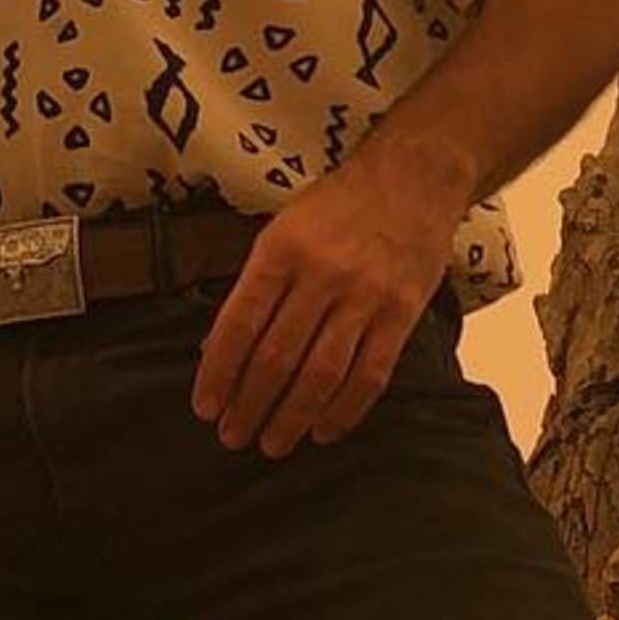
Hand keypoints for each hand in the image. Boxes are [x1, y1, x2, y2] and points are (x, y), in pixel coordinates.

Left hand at [190, 144, 476, 458]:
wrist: (413, 176)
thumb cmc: (339, 204)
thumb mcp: (283, 227)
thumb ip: (256, 285)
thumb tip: (219, 347)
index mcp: (281, 250)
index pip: (239, 324)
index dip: (218, 372)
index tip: (205, 407)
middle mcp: (321, 275)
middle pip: (276, 356)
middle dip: (249, 404)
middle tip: (232, 435)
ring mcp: (365, 297)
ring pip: (320, 374)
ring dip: (291, 417)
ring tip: (272, 443)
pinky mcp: (402, 314)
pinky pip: (370, 374)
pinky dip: (344, 411)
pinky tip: (323, 430)